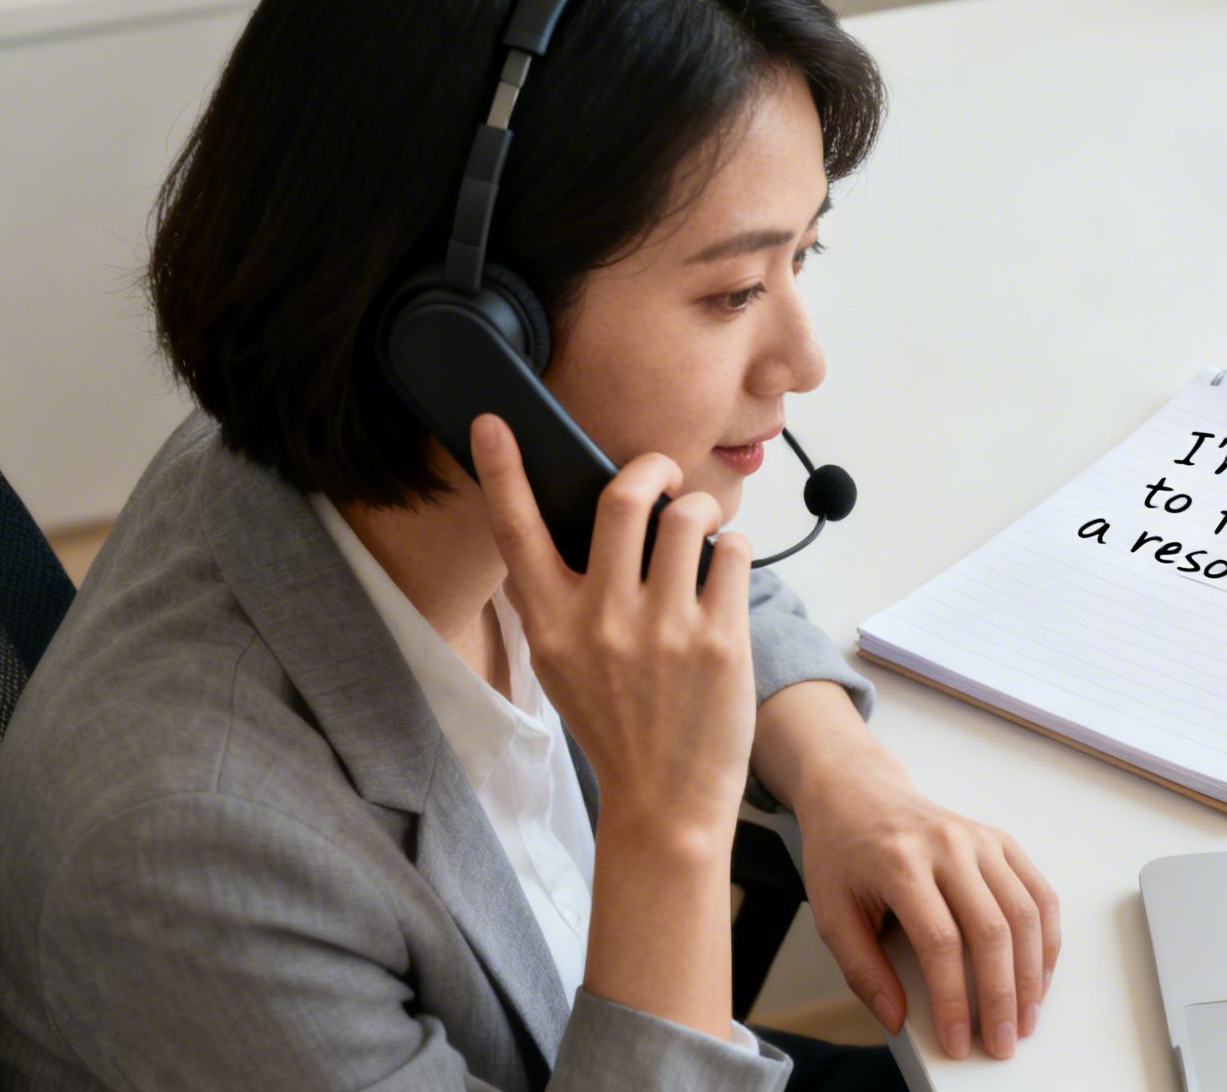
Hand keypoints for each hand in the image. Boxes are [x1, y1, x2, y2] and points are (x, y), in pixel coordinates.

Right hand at [470, 414, 755, 833]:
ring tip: (701, 529)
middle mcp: (601, 620)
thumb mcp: (561, 667)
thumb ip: (558, 601)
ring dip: (699, 509)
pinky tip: (725, 569)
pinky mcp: (718, 640)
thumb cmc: (616, 726)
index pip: (515, 532)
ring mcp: (662, 629)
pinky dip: (733, 548)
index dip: (501, 471)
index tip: (493, 423)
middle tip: (663, 475)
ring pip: (686, 517)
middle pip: (621, 498)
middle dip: (651, 469)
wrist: (664, 803)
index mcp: (552, 624)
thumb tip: (567, 527)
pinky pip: (733, 553)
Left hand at [794, 756, 1060, 1060]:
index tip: (957, 1040)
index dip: (954, 999)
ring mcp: (979, 840)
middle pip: (991, 931)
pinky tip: (1038, 973)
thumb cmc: (842, 852)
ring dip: (1031, 974)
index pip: (939, 942)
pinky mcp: (999, 840)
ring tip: (1025, 1018)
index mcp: (899, 862)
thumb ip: (862, 969)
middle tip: (1002, 1042)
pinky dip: (1046, 938)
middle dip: (1001, 997)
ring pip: (1024, 913)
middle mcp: (947, 846)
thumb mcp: (830, 911)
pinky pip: (1038, 892)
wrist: (857, 791)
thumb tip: (896, 1016)